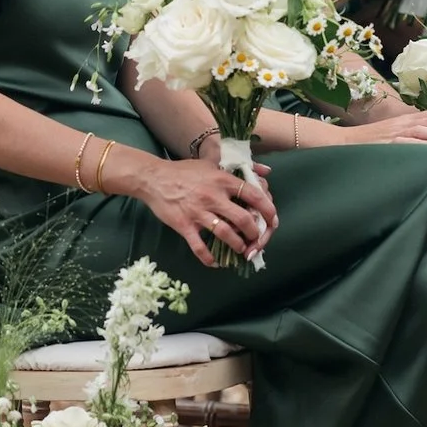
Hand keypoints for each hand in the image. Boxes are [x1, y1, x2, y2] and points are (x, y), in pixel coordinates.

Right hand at [114, 156, 277, 268]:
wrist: (154, 178)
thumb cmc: (184, 171)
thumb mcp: (212, 163)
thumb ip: (240, 168)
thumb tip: (267, 170)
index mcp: (222, 180)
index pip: (254, 195)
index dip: (267, 210)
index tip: (273, 220)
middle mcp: (213, 196)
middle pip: (243, 219)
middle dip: (255, 234)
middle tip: (257, 239)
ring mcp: (198, 212)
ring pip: (226, 235)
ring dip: (238, 246)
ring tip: (242, 250)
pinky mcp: (184, 225)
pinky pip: (200, 247)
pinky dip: (209, 259)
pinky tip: (216, 263)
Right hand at [338, 107, 426, 157]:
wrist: (342, 144)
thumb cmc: (371, 144)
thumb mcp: (396, 136)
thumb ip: (416, 137)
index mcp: (407, 120)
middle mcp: (403, 123)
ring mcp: (394, 134)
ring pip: (423, 129)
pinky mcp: (385, 145)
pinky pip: (404, 143)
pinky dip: (419, 143)